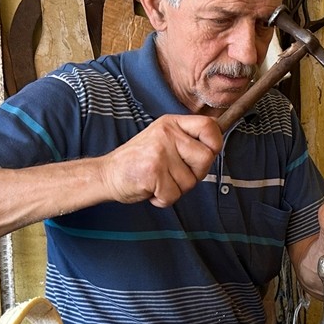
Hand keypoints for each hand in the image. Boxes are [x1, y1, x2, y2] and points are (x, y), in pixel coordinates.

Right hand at [99, 115, 223, 207]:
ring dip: (176, 189)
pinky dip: (163, 199)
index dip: (215, 144)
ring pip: (190, 182)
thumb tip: (215, 144)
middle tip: (174, 174)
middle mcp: (167, 134)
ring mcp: (160, 152)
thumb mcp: (163, 140)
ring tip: (158, 180)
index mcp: (172, 124)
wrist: (107, 174)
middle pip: (206, 158)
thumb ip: (186, 140)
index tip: (206, 154)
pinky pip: (174, 195)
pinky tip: (151, 188)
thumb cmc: (138, 161)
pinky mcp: (153, 171)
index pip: (209, 126)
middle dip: (195, 174)